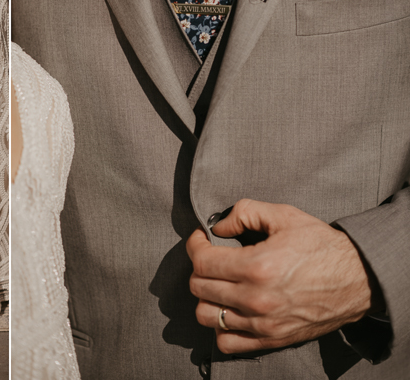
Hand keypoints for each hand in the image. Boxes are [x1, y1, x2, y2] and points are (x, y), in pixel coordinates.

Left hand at [187, 199, 377, 353]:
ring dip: (206, 297)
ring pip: (206, 315)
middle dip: (200, 268)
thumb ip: (246, 212)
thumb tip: (217, 226)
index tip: (201, 240)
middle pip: (200, 287)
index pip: (202, 262)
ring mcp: (263, 323)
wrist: (359, 279)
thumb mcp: (285, 216)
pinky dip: (220, 327)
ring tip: (218, 283)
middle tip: (212, 258)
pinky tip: (228, 309)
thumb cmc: (322, 246)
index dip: (195, 246)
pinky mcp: (271, 339)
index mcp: (258, 266)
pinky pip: (227, 342)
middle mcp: (257, 298)